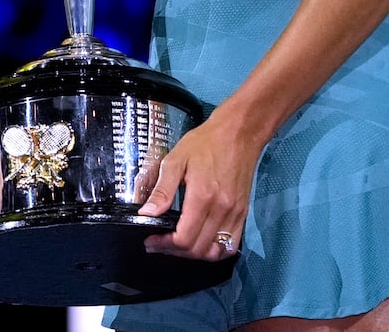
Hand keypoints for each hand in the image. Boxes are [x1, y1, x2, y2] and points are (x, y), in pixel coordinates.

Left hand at [136, 108, 260, 263]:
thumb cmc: (205, 143)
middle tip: (159, 243)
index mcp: (203, 197)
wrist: (239, 133)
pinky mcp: (243, 214)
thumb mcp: (176, 159)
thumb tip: (146, 213)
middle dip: (174, 251)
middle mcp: (221, 210)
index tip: (151, 240)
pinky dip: (214, 251)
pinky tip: (200, 243)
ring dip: (194, 254)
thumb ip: (161, 189)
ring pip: (215, 252)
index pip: (184, 238)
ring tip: (178, 245)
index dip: (164, 245)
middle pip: (198, 249)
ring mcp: (235, 214)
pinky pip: (230, 245)